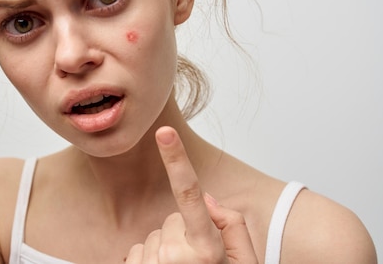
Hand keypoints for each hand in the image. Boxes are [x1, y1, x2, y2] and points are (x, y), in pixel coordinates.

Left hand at [126, 127, 257, 263]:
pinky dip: (148, 262)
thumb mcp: (246, 262)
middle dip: (183, 235)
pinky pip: (136, 252)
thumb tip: (207, 201)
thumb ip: (234, 226)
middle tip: (197, 262)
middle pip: (171, 219)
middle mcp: (177, 257)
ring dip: (166, 252)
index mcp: (208, 250)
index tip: (165, 132)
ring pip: (153, 237)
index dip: (176, 159)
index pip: (189, 193)